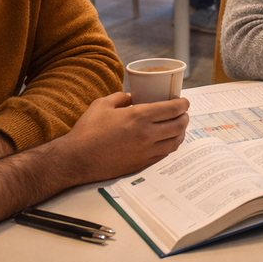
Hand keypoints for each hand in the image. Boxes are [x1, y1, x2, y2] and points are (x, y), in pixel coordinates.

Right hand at [58, 92, 189, 184]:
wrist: (77, 159)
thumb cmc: (87, 130)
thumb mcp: (102, 104)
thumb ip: (120, 98)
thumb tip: (132, 97)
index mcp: (139, 116)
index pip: (172, 109)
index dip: (182, 104)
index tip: (184, 101)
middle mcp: (147, 134)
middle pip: (178, 125)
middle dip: (185, 117)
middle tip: (183, 113)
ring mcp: (146, 151)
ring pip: (175, 142)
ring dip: (181, 132)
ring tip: (178, 127)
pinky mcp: (142, 164)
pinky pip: (164, 154)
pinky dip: (170, 145)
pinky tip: (167, 141)